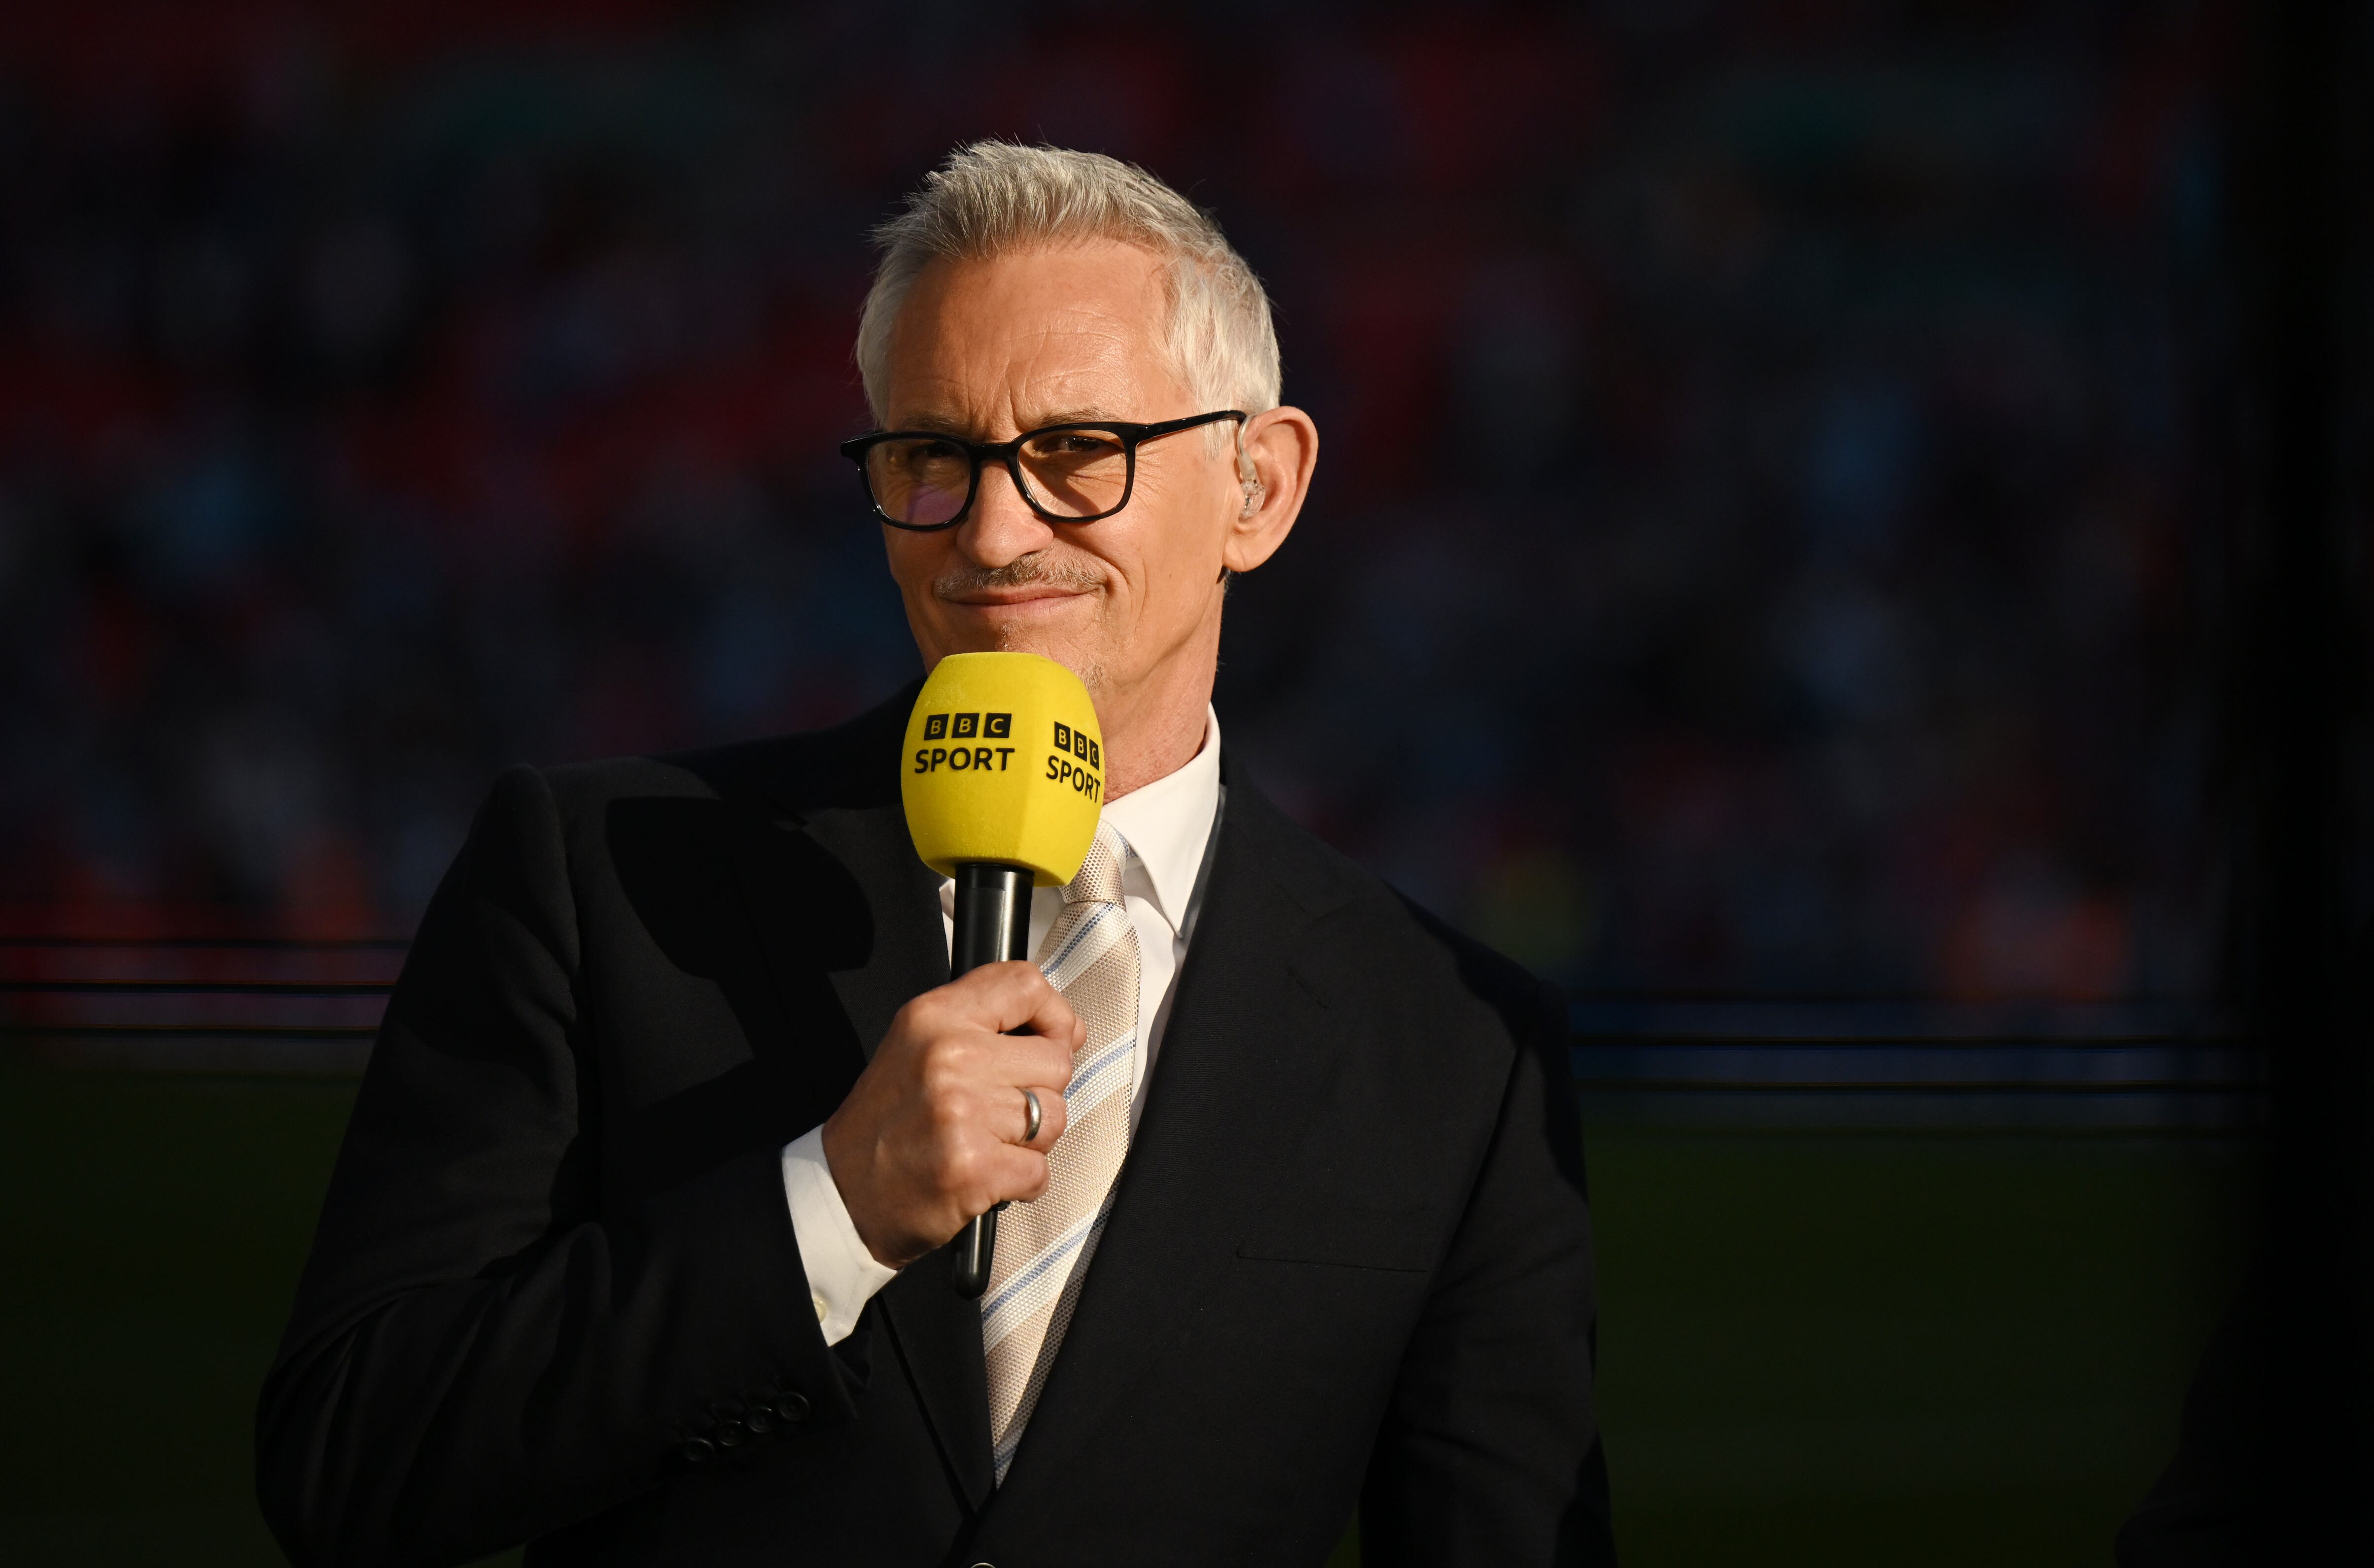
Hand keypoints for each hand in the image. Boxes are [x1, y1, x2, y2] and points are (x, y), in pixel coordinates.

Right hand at [820, 961, 1079, 1268]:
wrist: (844, 1192)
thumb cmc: (887, 1121)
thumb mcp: (919, 1043)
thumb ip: (986, 1023)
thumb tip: (1067, 1031)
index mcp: (935, 1017)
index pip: (1025, 985)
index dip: (1054, 1015)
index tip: (1050, 1040)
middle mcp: (949, 1057)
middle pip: (1055, 1061)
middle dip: (1040, 1092)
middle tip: (997, 1111)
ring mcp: (963, 1114)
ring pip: (1055, 1118)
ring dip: (1031, 1140)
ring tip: (987, 1143)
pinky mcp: (975, 1169)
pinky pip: (1040, 1171)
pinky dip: (1021, 1182)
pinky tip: (986, 1176)